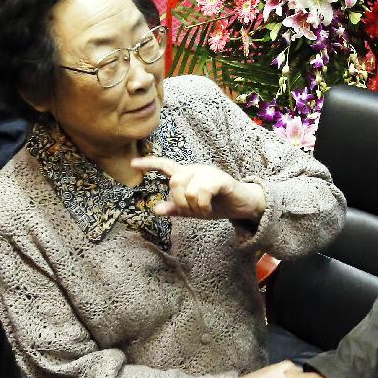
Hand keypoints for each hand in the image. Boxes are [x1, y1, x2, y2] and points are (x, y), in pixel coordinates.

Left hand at [131, 157, 266, 221]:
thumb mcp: (194, 209)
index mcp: (188, 175)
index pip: (165, 166)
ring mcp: (208, 173)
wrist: (244, 205)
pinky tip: (209, 210)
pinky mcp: (221, 180)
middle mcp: (196, 170)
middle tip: (192, 212)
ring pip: (187, 189)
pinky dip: (203, 206)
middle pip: (174, 182)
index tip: (133, 165)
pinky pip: (202, 192)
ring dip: (194, 207)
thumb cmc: (219, 204)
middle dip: (180, 202)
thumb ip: (176, 208)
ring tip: (204, 211)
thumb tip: (155, 209)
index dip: (149, 164)